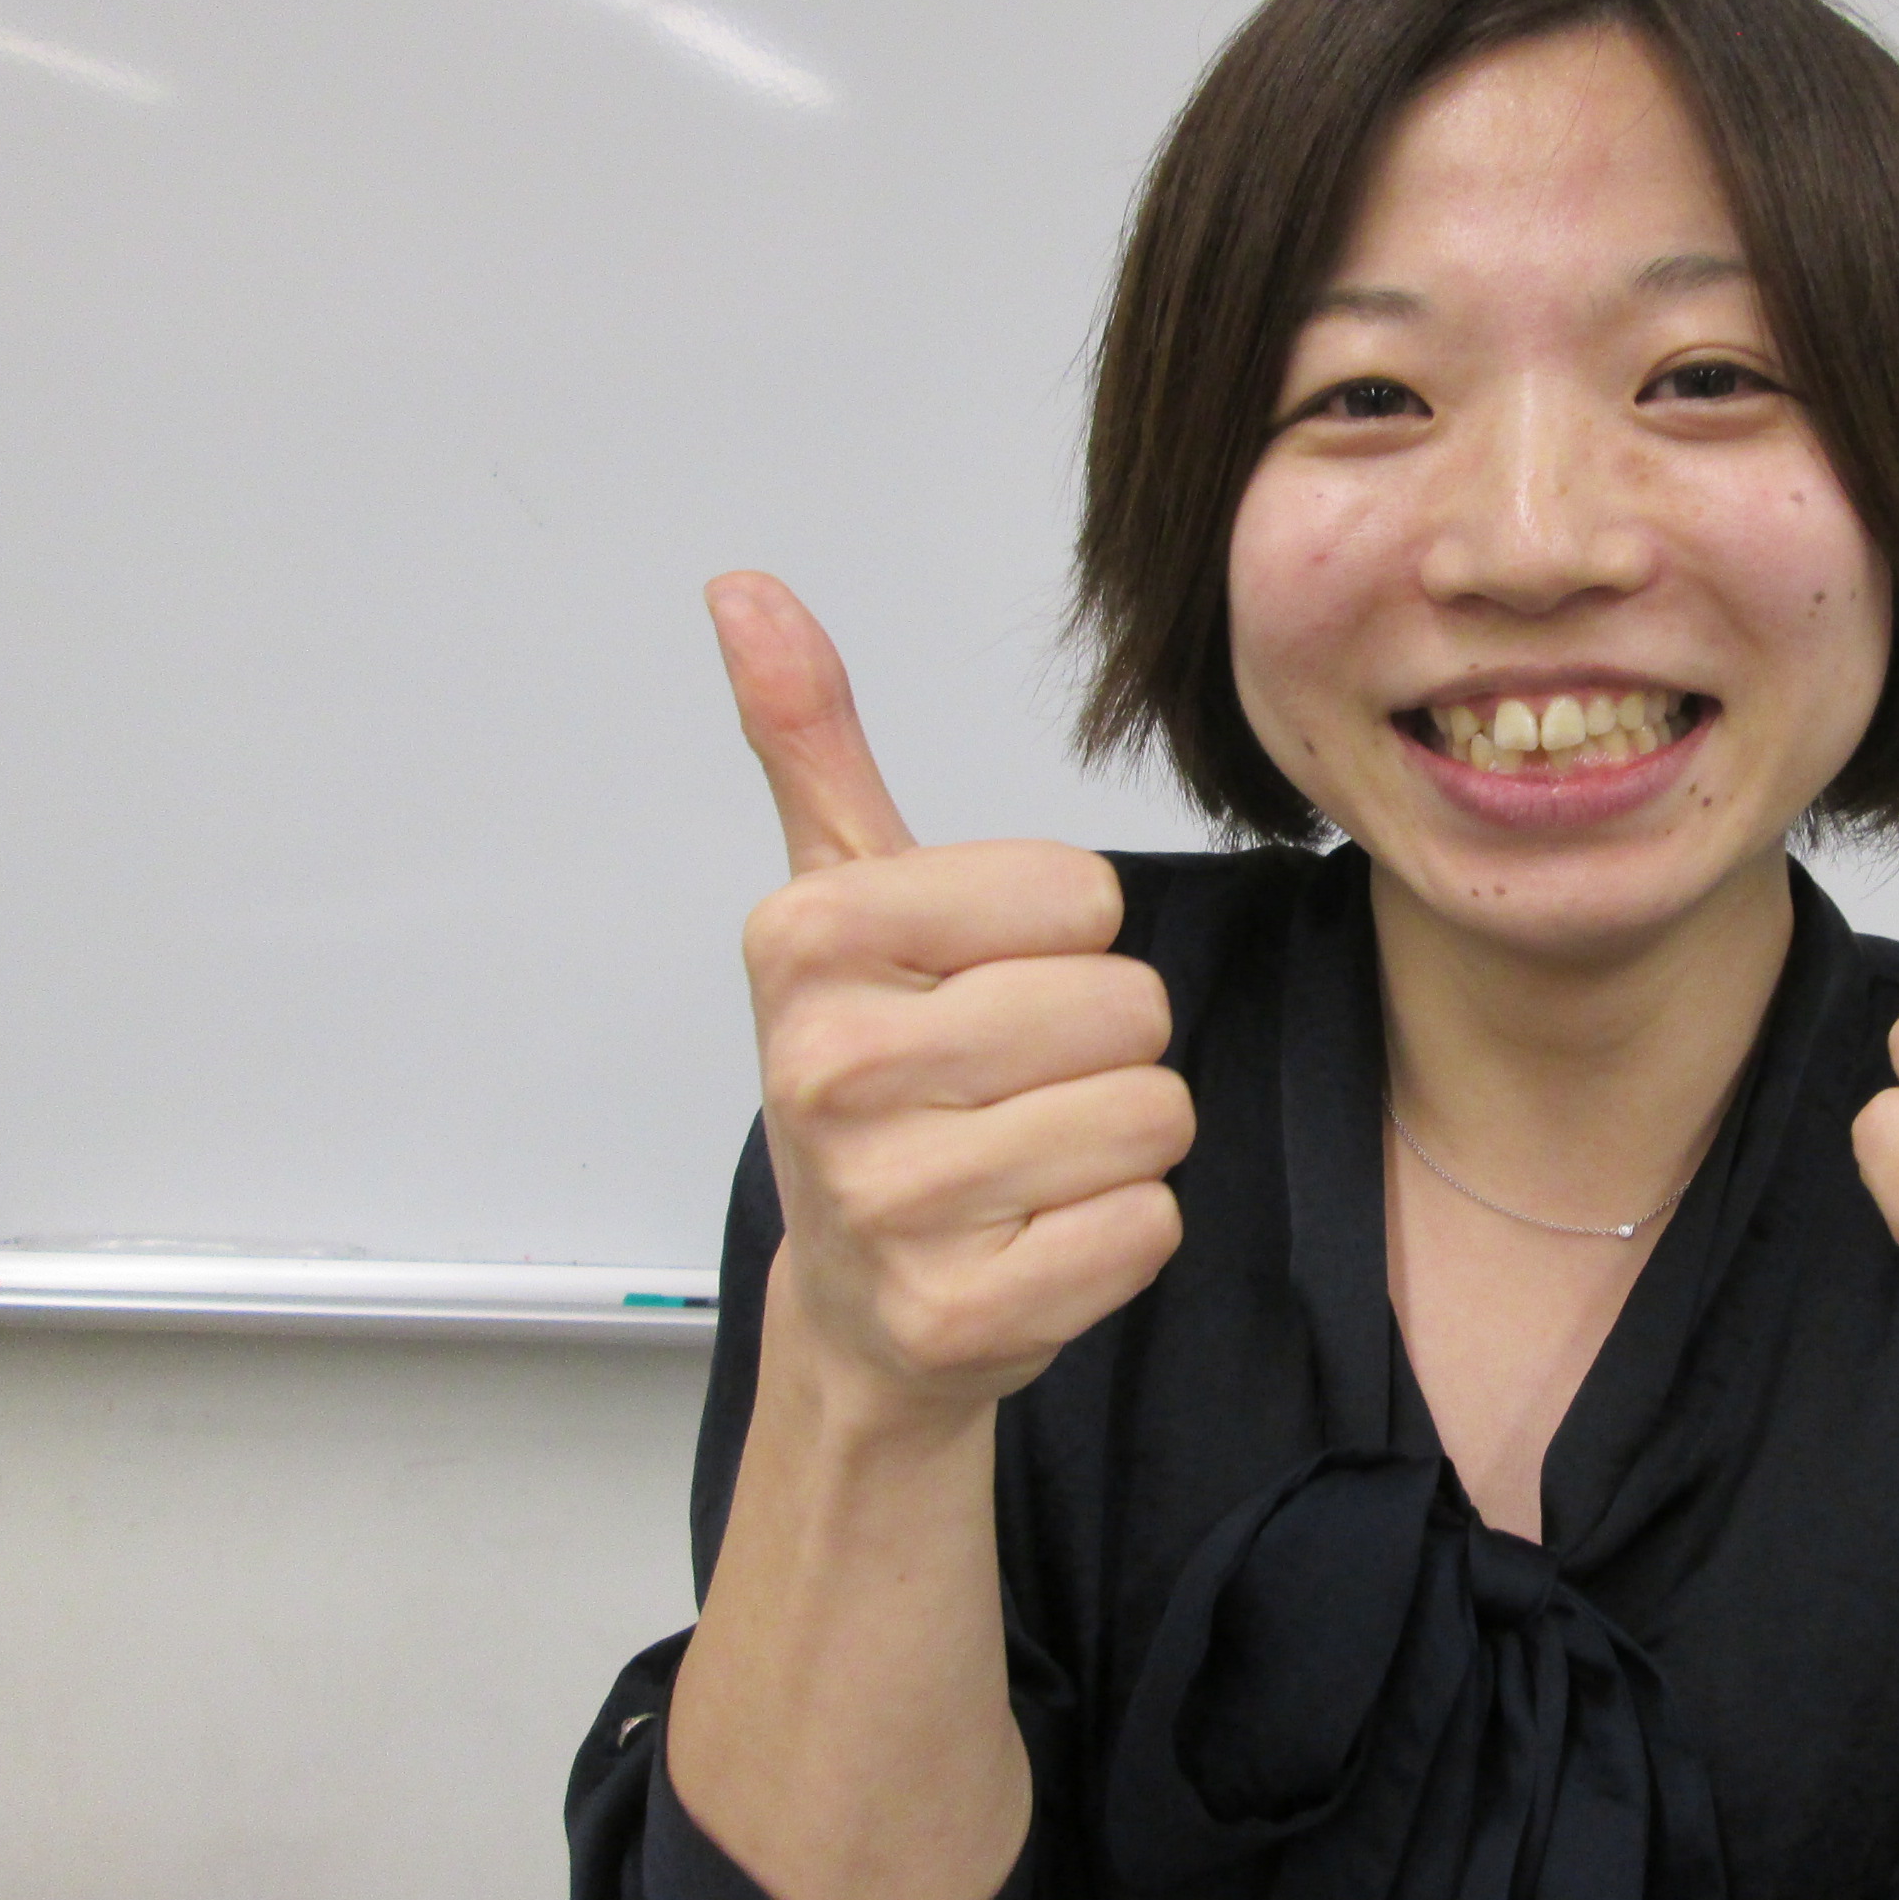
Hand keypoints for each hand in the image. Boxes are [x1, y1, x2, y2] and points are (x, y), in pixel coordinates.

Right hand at [711, 571, 1193, 1416]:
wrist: (860, 1302)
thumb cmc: (876, 1077)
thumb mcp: (841, 900)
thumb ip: (812, 741)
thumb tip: (746, 587)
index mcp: (810, 942)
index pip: (1083, 895)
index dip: (1065, 938)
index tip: (981, 982)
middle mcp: (829, 1069)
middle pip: (1128, 1007)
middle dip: (1101, 1045)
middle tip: (1010, 1086)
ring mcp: (888, 1204)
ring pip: (1152, 1115)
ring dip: (1117, 1141)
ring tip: (1025, 1160)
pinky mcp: (961, 1313)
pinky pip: (1149, 1227)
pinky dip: (1120, 1236)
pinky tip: (1035, 1239)